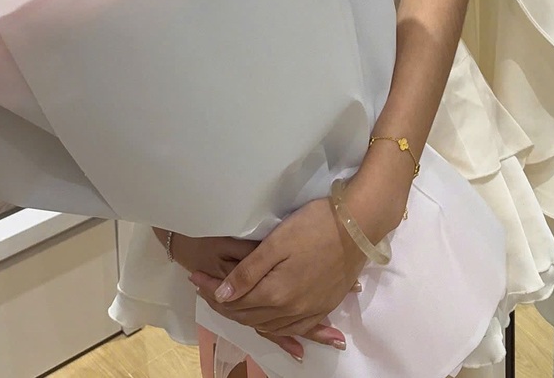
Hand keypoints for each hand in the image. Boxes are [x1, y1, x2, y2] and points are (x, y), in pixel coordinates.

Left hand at [158, 229, 345, 361]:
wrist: (358, 225)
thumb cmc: (314, 226)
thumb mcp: (275, 243)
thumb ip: (247, 273)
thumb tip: (221, 295)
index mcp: (276, 294)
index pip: (234, 301)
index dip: (211, 291)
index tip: (194, 277)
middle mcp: (291, 310)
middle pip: (249, 316)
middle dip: (223, 304)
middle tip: (205, 288)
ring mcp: (310, 311)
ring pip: (270, 325)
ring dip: (247, 316)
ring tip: (230, 301)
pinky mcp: (324, 307)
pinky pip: (294, 328)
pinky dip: (277, 327)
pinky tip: (270, 322)